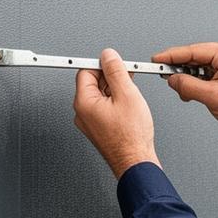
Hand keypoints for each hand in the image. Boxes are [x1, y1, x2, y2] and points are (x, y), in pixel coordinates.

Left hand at [73, 49, 159, 178]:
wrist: (136, 161)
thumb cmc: (131, 137)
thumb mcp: (126, 94)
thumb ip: (115, 71)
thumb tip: (108, 56)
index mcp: (84, 103)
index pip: (86, 71)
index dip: (103, 65)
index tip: (114, 64)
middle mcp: (82, 112)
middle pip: (93, 82)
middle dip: (111, 78)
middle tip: (128, 81)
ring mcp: (89, 122)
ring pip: (100, 95)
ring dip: (115, 90)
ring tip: (131, 97)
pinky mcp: (98, 128)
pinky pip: (104, 107)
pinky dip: (116, 102)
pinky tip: (129, 107)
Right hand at [154, 40, 217, 167]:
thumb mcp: (212, 97)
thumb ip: (188, 86)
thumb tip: (173, 80)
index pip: (191, 51)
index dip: (170, 57)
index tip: (156, 60)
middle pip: (195, 57)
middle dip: (181, 72)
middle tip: (169, 82)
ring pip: (201, 65)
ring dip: (192, 79)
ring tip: (189, 94)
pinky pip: (210, 70)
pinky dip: (201, 81)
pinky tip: (198, 92)